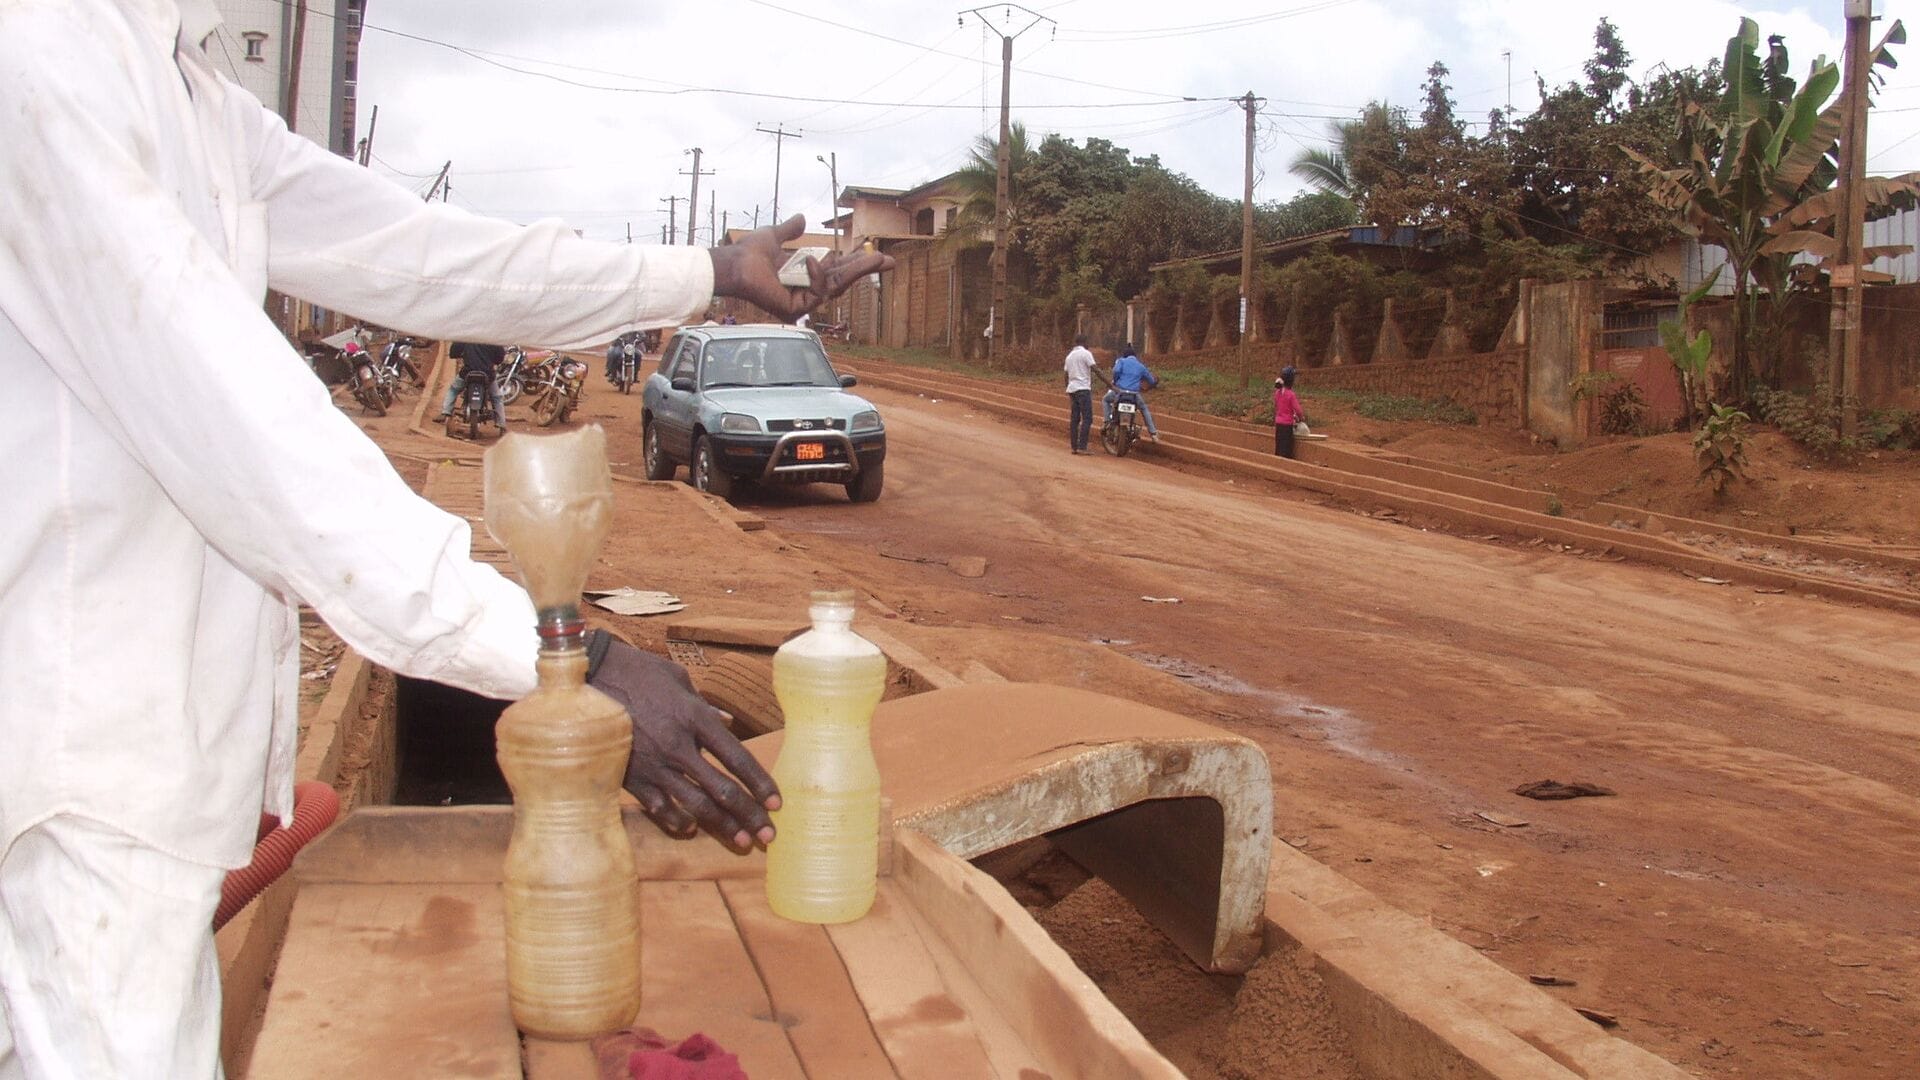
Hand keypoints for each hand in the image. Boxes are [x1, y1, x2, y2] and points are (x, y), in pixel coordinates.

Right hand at [589, 640, 780, 848]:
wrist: (586, 678)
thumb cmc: (636, 671)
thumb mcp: (677, 679)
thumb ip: (704, 705)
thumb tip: (727, 723)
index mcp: (694, 718)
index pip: (737, 758)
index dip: (760, 783)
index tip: (777, 803)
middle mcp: (678, 746)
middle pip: (722, 789)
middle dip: (749, 815)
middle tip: (769, 836)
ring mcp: (653, 765)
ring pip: (695, 805)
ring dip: (721, 826)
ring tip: (743, 842)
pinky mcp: (629, 776)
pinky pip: (658, 807)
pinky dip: (676, 821)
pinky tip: (690, 830)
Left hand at [709, 216, 894, 321]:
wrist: (735, 263)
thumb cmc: (749, 253)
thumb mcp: (775, 235)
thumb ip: (790, 229)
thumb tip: (802, 218)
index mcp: (803, 274)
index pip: (835, 269)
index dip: (854, 262)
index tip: (875, 254)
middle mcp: (805, 290)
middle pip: (841, 280)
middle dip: (864, 269)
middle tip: (888, 261)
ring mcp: (802, 302)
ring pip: (836, 287)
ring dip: (856, 272)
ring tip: (875, 258)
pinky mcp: (796, 309)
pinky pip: (817, 292)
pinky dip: (816, 275)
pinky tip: (810, 261)